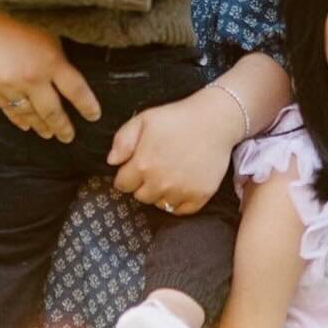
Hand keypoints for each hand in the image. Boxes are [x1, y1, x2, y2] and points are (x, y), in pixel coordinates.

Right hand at [0, 5, 99, 140]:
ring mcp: (10, 85)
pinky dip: (18, 119)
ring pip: (29, 114)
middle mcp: (32, 78)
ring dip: (41, 127)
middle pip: (52, 112)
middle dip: (63, 127)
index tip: (94, 116)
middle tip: (69, 137)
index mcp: (51, 61)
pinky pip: (8, 109)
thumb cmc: (21, 12)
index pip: (76, 92)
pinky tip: (26, 125)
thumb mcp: (51, 28)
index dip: (88, 107)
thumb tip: (77, 69)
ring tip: (49, 135)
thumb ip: (62, 53)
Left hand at [109, 85, 242, 211]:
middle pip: (140, 197)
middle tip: (156, 167)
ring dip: (160, 193)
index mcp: (142, 165)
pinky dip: (178, 201)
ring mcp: (181, 192)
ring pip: (159, 204)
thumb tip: (111, 161)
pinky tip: (182, 183)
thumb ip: (122, 140)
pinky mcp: (199, 197)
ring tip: (170, 173)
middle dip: (143, 184)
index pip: (122, 185)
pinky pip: (180, 210)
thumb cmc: (177, 118)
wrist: (215, 120)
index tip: (136, 165)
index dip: (127, 174)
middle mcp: (160, 183)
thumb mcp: (144, 119)